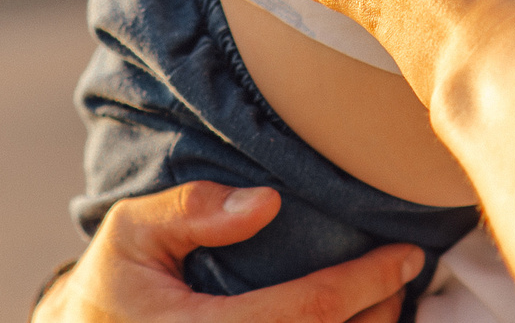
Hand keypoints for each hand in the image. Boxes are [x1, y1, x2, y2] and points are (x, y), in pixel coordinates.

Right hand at [32, 182, 421, 322]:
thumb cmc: (110, 288)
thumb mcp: (129, 235)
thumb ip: (191, 211)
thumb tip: (268, 203)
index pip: (306, 312)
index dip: (366, 283)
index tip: (405, 254)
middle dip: (379, 309)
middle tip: (402, 269)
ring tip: (386, 297)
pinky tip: (353, 322)